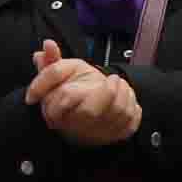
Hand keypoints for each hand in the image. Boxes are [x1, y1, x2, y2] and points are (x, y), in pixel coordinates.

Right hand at [27, 40, 144, 149]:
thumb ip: (51, 61)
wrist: (81, 115)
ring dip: (124, 94)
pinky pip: (129, 124)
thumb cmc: (69, 92)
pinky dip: (133, 108)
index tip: (92, 76)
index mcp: (56, 110)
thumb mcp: (59, 74)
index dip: (81, 86)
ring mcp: (94, 133)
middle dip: (107, 91)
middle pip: (91, 111)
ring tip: (120, 85)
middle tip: (112, 80)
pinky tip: (127, 100)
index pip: (65, 97)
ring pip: (115, 115)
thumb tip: (48, 44)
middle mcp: (74, 125)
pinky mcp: (112, 137)